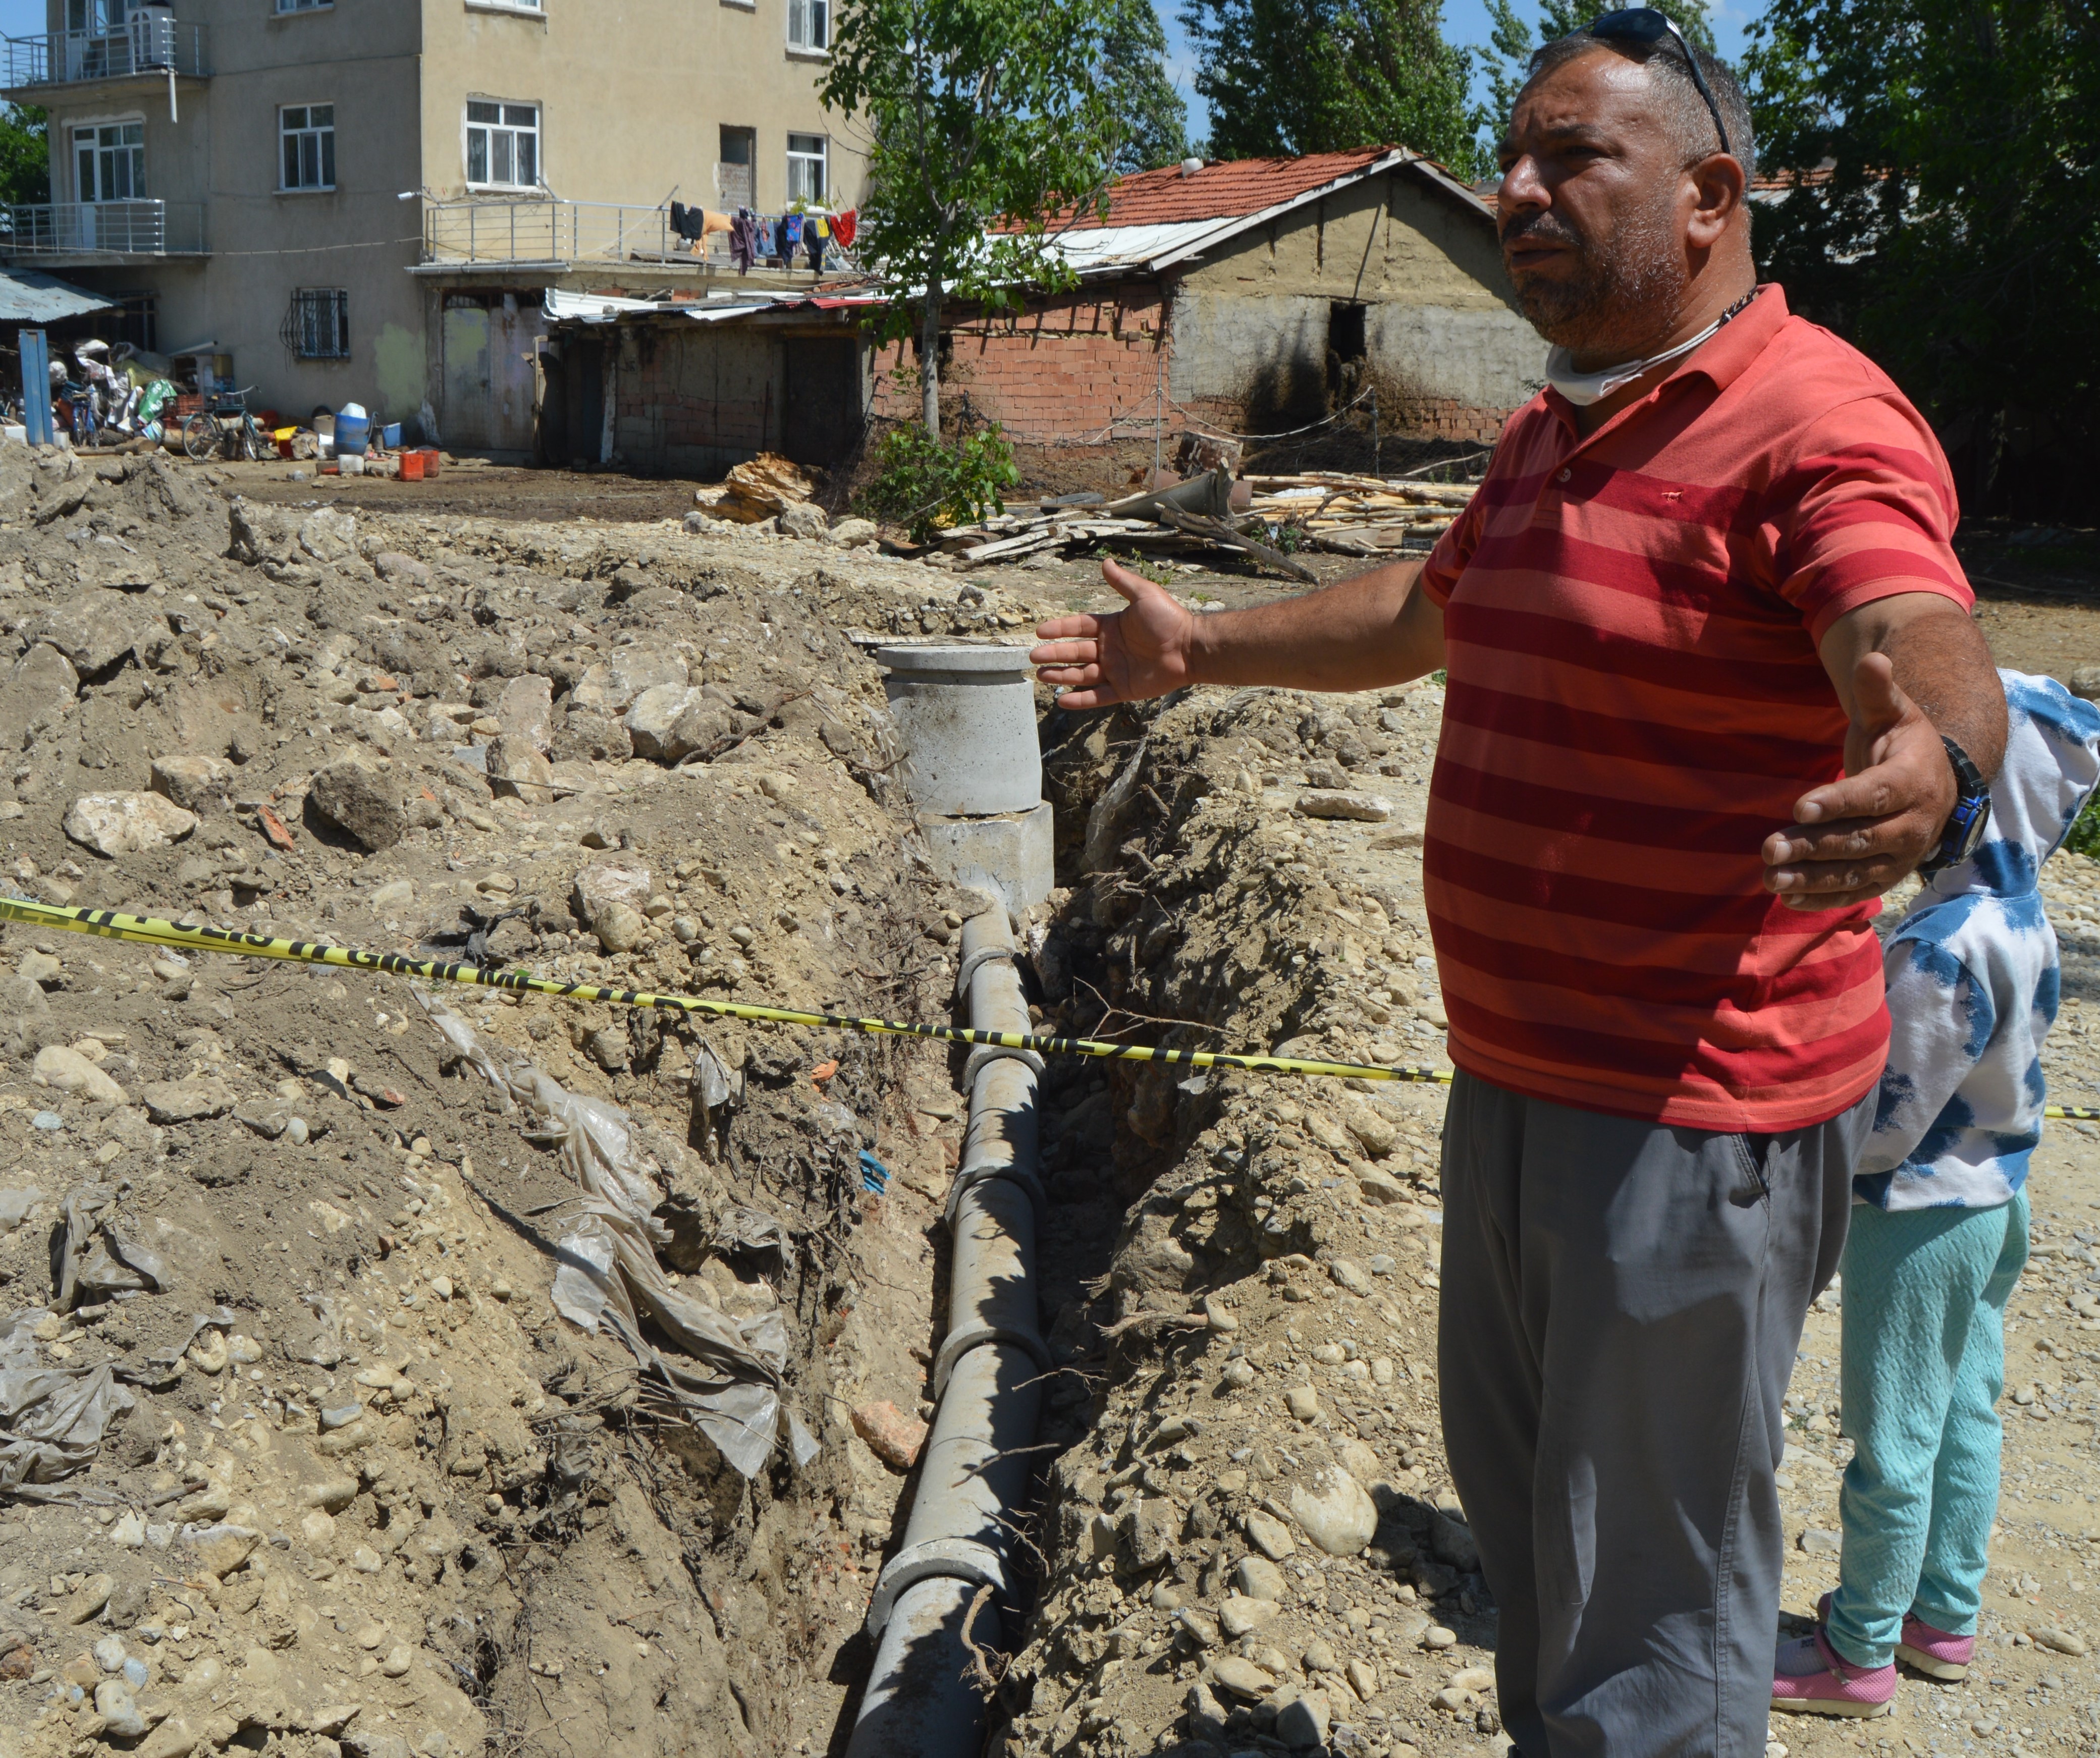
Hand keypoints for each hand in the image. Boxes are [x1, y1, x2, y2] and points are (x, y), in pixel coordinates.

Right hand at [1030, 559, 1197, 709]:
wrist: (1190, 647)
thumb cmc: (1169, 619)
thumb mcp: (1144, 595)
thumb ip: (1122, 582)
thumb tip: (1105, 562)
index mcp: (1111, 627)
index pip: (1079, 627)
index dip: (1059, 629)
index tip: (1040, 632)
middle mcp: (1110, 649)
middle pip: (1075, 652)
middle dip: (1054, 655)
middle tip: (1033, 657)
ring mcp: (1115, 670)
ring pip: (1081, 674)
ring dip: (1061, 675)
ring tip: (1040, 675)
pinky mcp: (1124, 689)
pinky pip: (1098, 695)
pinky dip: (1080, 699)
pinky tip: (1061, 699)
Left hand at [1762, 653, 1956, 909]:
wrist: (1934, 781)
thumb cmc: (1902, 742)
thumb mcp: (1894, 711)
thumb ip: (1879, 691)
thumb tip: (1873, 659)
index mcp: (1914, 781)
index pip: (1874, 795)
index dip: (1838, 802)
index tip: (1799, 808)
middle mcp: (1913, 824)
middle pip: (1859, 839)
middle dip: (1813, 845)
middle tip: (1769, 848)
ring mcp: (1901, 855)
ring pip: (1855, 871)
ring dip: (1811, 878)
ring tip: (1770, 878)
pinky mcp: (1887, 875)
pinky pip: (1856, 891)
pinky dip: (1822, 898)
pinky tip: (1786, 898)